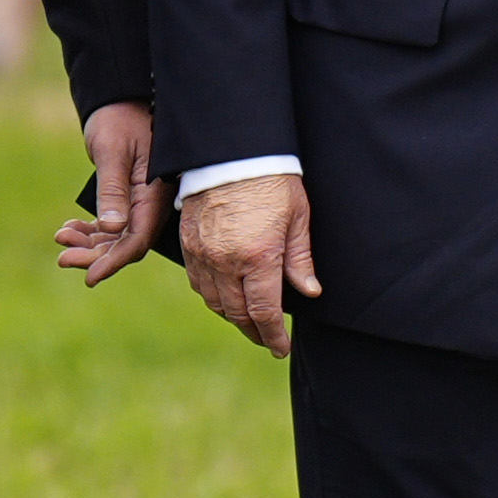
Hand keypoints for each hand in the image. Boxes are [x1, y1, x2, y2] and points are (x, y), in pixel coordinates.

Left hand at [54, 102, 166, 284]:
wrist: (119, 100)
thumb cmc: (119, 120)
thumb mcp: (113, 153)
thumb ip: (114, 191)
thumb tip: (111, 228)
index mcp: (156, 193)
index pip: (137, 239)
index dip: (114, 260)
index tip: (90, 276)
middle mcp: (152, 202)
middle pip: (126, 243)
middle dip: (95, 255)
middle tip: (63, 258)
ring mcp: (141, 200)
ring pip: (117, 235)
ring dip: (90, 242)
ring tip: (61, 238)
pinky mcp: (129, 196)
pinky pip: (112, 223)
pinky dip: (91, 229)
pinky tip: (70, 229)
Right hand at [182, 172, 319, 354]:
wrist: (230, 150)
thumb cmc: (271, 179)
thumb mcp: (297, 217)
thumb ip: (300, 259)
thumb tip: (309, 292)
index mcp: (258, 257)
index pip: (264, 313)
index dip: (273, 336)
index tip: (281, 348)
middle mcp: (226, 262)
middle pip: (237, 313)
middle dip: (254, 331)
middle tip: (267, 339)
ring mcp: (203, 254)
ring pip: (214, 302)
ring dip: (232, 315)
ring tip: (248, 319)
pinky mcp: (188, 243)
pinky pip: (197, 282)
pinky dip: (211, 295)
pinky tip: (225, 295)